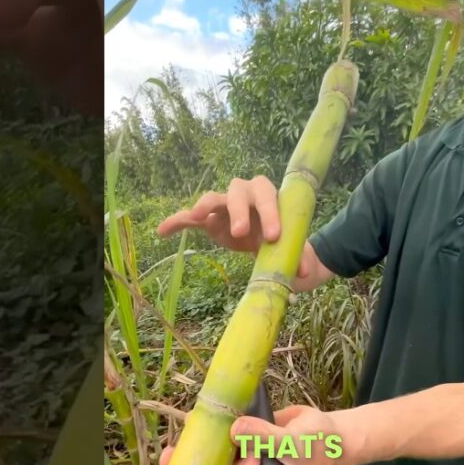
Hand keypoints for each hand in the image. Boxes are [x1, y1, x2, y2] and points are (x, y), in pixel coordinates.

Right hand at [157, 176, 318, 278]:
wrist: (272, 240)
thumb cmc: (282, 237)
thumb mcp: (291, 245)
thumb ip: (296, 255)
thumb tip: (301, 273)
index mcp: (267, 195)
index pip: (267, 195)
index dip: (270, 213)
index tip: (273, 236)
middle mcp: (244, 194)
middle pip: (238, 191)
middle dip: (238, 209)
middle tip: (239, 232)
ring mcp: (224, 205)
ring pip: (212, 198)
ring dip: (205, 206)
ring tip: (197, 217)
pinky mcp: (209, 220)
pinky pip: (189, 218)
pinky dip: (176, 222)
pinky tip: (162, 231)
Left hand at [159, 405, 348, 464]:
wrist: (327, 432)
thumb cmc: (320, 447)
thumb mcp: (299, 444)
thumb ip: (268, 439)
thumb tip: (235, 427)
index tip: (251, 459)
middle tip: (174, 457)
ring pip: (212, 464)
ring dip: (195, 450)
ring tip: (184, 432)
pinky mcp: (239, 445)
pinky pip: (218, 442)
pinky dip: (207, 431)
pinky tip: (195, 418)